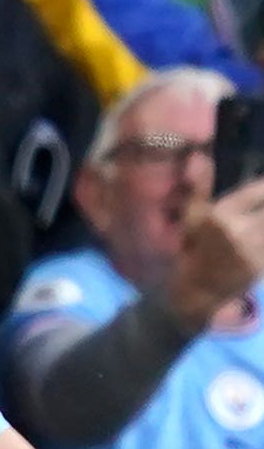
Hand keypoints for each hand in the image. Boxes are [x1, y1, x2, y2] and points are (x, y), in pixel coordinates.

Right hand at [166, 179, 263, 331]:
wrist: (196, 292)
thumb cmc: (194, 250)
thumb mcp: (192, 217)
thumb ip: (200, 186)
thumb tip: (198, 156)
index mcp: (220, 215)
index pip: (259, 191)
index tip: (263, 190)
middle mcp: (238, 231)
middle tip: (261, 212)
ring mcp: (253, 249)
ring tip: (262, 222)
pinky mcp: (262, 265)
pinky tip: (262, 238)